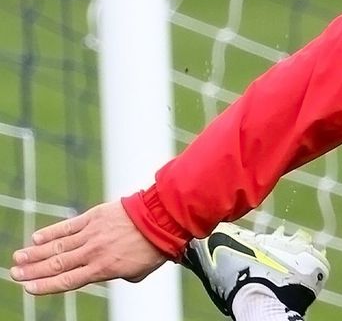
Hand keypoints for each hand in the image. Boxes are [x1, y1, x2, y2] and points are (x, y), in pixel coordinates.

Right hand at [9, 201, 166, 293]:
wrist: (163, 218)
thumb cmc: (155, 247)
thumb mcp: (138, 271)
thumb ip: (119, 274)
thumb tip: (110, 271)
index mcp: (103, 269)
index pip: (67, 281)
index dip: (46, 285)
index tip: (29, 288)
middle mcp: (93, 253)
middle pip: (56, 264)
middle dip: (33, 271)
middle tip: (15, 274)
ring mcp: (92, 234)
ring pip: (57, 246)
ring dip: (35, 253)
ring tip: (18, 258)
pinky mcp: (94, 216)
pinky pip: (68, 226)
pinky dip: (51, 232)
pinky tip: (37, 237)